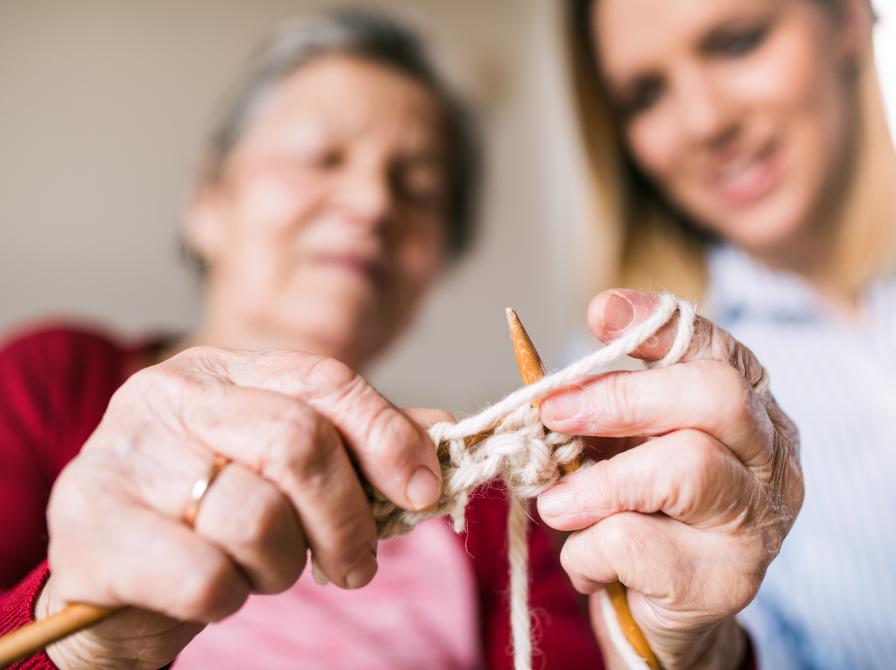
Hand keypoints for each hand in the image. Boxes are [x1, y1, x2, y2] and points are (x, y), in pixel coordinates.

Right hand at [37, 347, 442, 669]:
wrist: (116, 579)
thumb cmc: (212, 518)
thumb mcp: (286, 471)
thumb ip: (360, 446)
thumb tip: (444, 430)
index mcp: (222, 371)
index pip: (326, 382)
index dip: (388, 436)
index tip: (424, 490)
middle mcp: (168, 396)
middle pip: (299, 442)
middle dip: (347, 518)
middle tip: (355, 565)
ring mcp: (123, 455)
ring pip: (257, 514)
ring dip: (282, 564)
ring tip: (264, 569)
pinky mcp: (91, 527)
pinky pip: (204, 575)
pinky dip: (229, 598)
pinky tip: (215, 592)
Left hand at [536, 290, 802, 669]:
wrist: (658, 613)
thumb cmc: (639, 512)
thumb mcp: (618, 449)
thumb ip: (597, 414)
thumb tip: (547, 390)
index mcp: (745, 407)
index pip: (713, 347)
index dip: (656, 324)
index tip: (600, 313)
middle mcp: (767, 456)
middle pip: (715, 396)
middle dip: (622, 396)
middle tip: (554, 412)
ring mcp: (756, 520)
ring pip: (686, 468)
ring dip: (599, 484)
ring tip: (554, 505)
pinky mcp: (726, 580)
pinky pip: (642, 544)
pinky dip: (589, 550)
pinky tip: (586, 562)